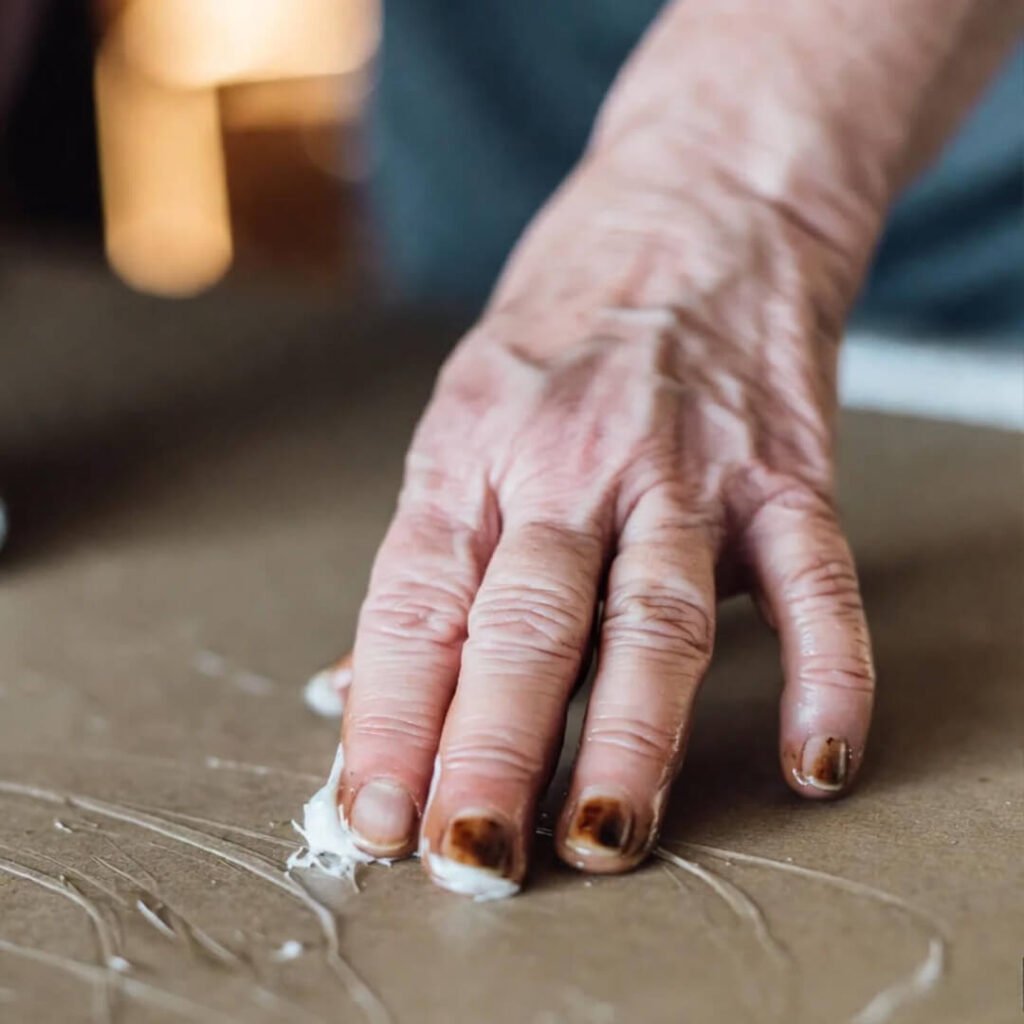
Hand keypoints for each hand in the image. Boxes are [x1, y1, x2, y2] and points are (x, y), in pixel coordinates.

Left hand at [333, 156, 874, 894]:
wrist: (694, 208)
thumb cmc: (562, 329)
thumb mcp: (463, 421)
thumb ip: (429, 565)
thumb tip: (356, 692)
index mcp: (471, 453)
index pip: (417, 606)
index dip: (389, 720)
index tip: (377, 815)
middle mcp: (570, 462)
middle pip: (524, 621)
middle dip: (491, 750)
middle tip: (471, 858)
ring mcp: (684, 465)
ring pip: (655, 616)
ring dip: (631, 738)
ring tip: (605, 838)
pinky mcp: (784, 466)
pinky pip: (813, 577)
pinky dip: (822, 670)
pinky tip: (814, 758)